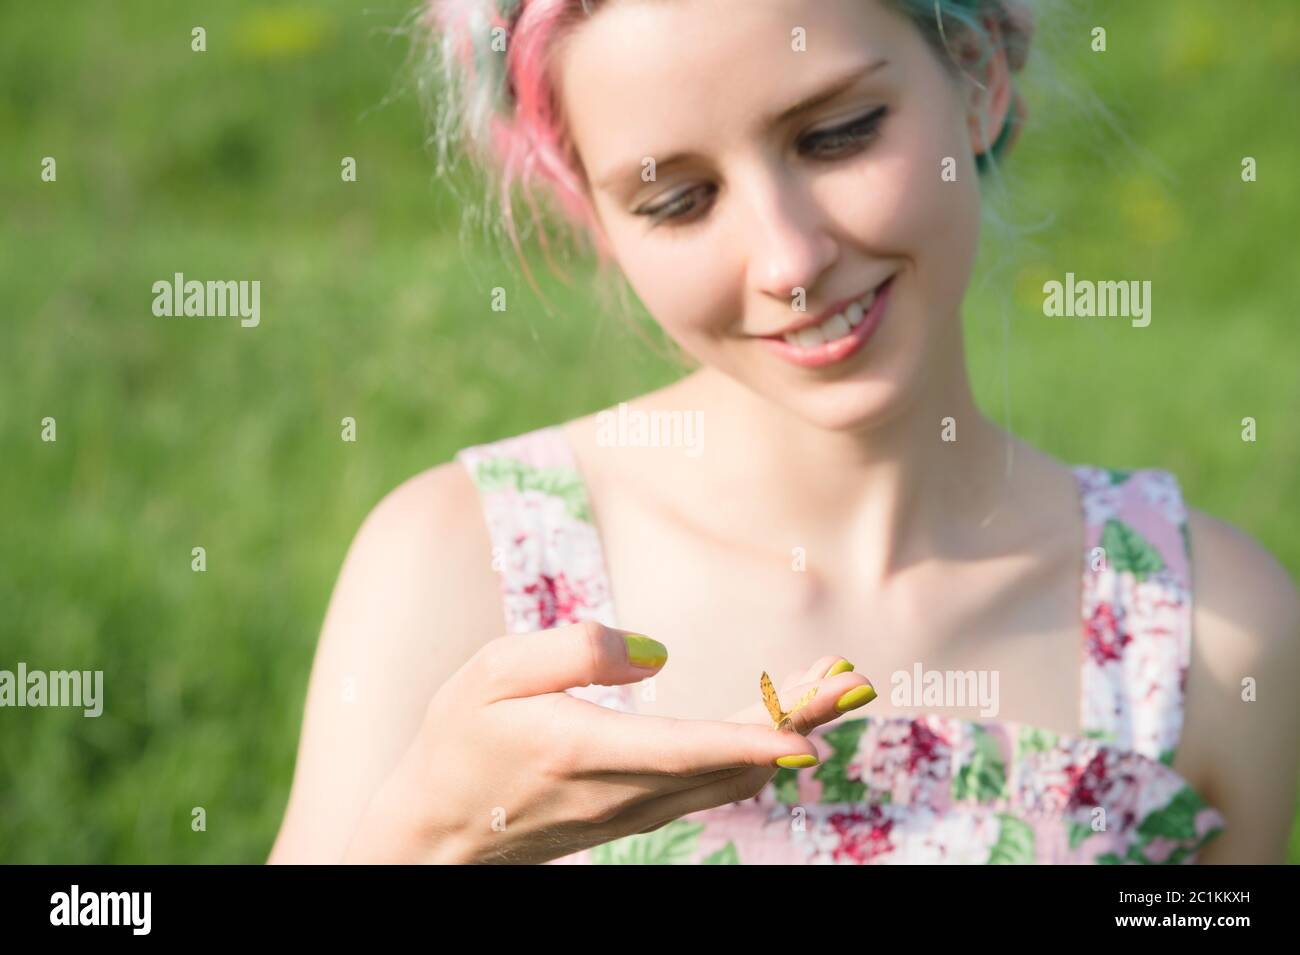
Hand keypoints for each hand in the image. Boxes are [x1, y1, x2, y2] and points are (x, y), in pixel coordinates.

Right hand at [343, 623, 865, 863]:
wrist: (437, 831)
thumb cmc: (458, 740)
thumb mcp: (493, 672)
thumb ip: (575, 650)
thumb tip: (657, 653)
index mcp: (582, 751)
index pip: (687, 748)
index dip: (753, 738)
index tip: (810, 728)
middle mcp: (620, 792)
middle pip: (730, 764)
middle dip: (797, 721)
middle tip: (852, 680)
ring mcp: (631, 812)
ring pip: (729, 778)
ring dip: (783, 734)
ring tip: (828, 688)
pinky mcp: (635, 815)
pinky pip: (710, 787)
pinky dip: (753, 753)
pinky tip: (774, 725)